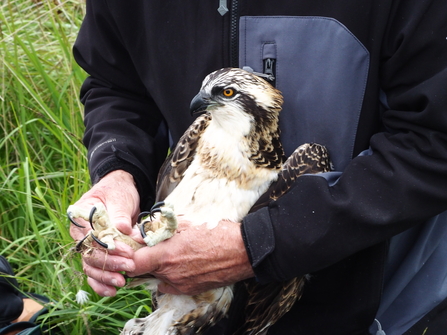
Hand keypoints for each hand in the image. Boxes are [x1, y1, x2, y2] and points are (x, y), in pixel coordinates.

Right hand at [69, 170, 140, 295]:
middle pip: (89, 254)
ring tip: (122, 282)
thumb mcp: (120, 198)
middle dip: (109, 263)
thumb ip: (119, 214)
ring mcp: (88, 246)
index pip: (90, 236)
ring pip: (90, 266)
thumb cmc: (118, 193)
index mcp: (80, 217)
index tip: (126, 251)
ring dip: (106, 276)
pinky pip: (94, 272)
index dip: (106, 246)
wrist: (121, 192)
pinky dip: (101, 283)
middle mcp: (80, 234)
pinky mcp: (98, 254)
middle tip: (129, 266)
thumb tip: (122, 229)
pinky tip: (112, 291)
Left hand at [126, 218, 254, 295]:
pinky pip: (171, 285)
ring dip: (161, 266)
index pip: (134, 263)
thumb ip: (163, 228)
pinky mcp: (190, 290)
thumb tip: (145, 230)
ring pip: (159, 276)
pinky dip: (171, 276)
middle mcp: (171, 273)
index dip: (131, 256)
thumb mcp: (187, 223)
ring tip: (177, 252)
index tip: (134, 249)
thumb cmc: (216, 233)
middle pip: (146, 269)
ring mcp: (180, 284)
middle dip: (148, 257)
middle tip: (159, 245)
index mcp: (167, 254)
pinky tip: (182, 264)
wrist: (242, 250)